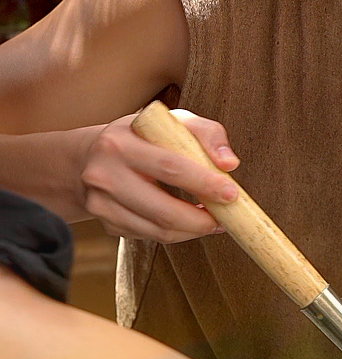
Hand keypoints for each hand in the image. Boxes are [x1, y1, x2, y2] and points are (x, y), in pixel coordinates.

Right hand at [79, 109, 239, 241]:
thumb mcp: (171, 122)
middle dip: (201, 219)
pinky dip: (177, 233)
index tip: (231, 193)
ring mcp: (100, 204)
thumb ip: (206, 133)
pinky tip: (189, 223)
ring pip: (158, 230)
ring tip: (213, 221)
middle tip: (227, 217)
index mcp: (119, 142)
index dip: (204, 182)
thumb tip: (230, 164)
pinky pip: (150, 236)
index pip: (169, 166)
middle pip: (163, 209)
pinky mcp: (105, 223)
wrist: (91, 157)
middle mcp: (103, 175)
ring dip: (193, 230)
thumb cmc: (142, 137)